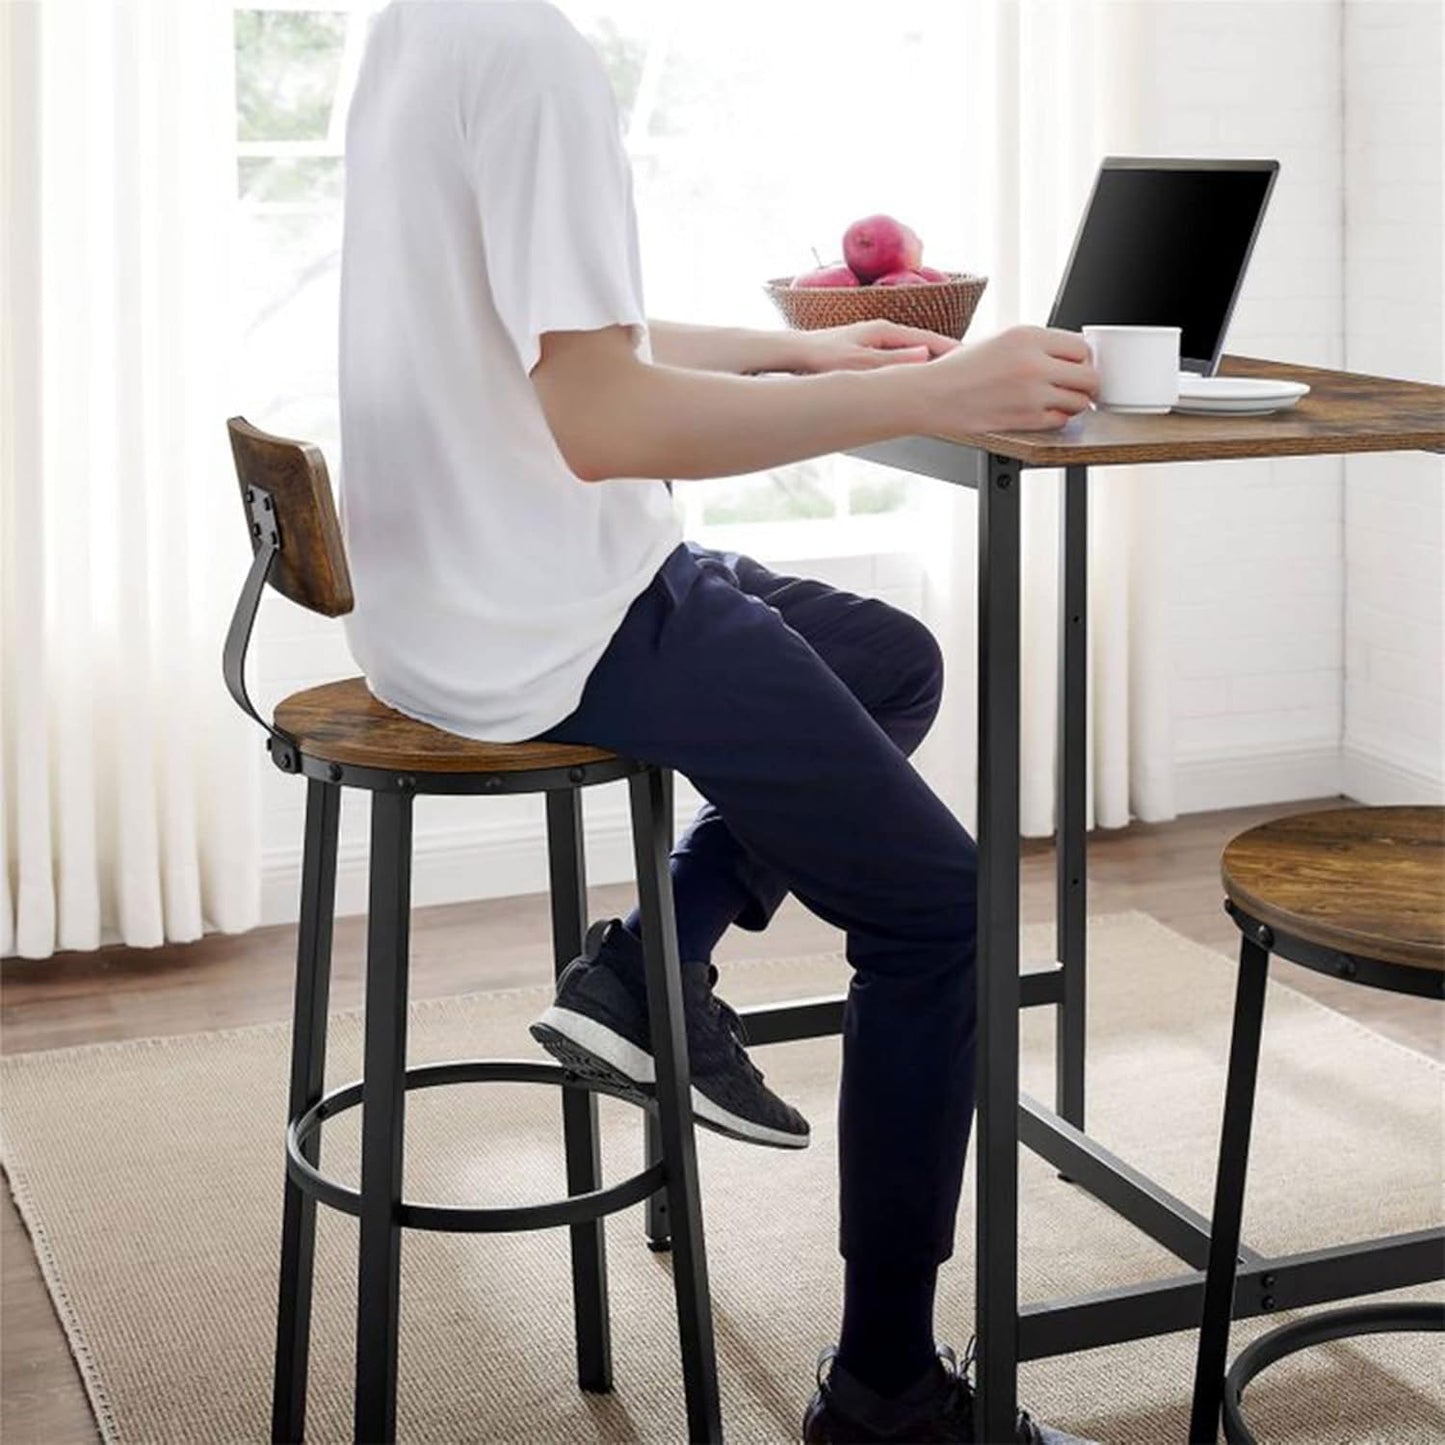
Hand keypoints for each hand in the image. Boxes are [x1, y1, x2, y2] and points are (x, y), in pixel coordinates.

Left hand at [791, 319, 959, 372]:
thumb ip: (894, 360)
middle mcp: (883, 332)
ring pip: (912, 353)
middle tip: (970, 372)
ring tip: (948, 379)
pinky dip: (912, 369)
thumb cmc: (823, 358)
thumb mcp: (861, 362)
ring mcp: (876, 341)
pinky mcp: (868, 351)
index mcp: (886, 331)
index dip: (953, 351)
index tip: (974, 362)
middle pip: (924, 345)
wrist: (795, 353)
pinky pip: (899, 360)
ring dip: (930, 365)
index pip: (930, 340)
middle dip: (946, 357)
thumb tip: (926, 355)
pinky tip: (915, 382)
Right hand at [915, 325, 1098, 434]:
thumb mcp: (1001, 339)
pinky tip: (1042, 411)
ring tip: (1057, 399)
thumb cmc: (960, 368)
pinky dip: (1056, 418)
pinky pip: (1060, 420)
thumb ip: (1037, 344)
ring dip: (1073, 402)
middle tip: (1076, 385)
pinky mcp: (1025, 418)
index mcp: (1027, 336)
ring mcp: (1031, 393)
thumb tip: (1071, 354)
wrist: (933, 395)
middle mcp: (1033, 363)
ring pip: (1079, 401)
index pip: (1081, 346)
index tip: (1077, 365)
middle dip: (1084, 382)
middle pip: (1088, 375)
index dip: (1082, 358)